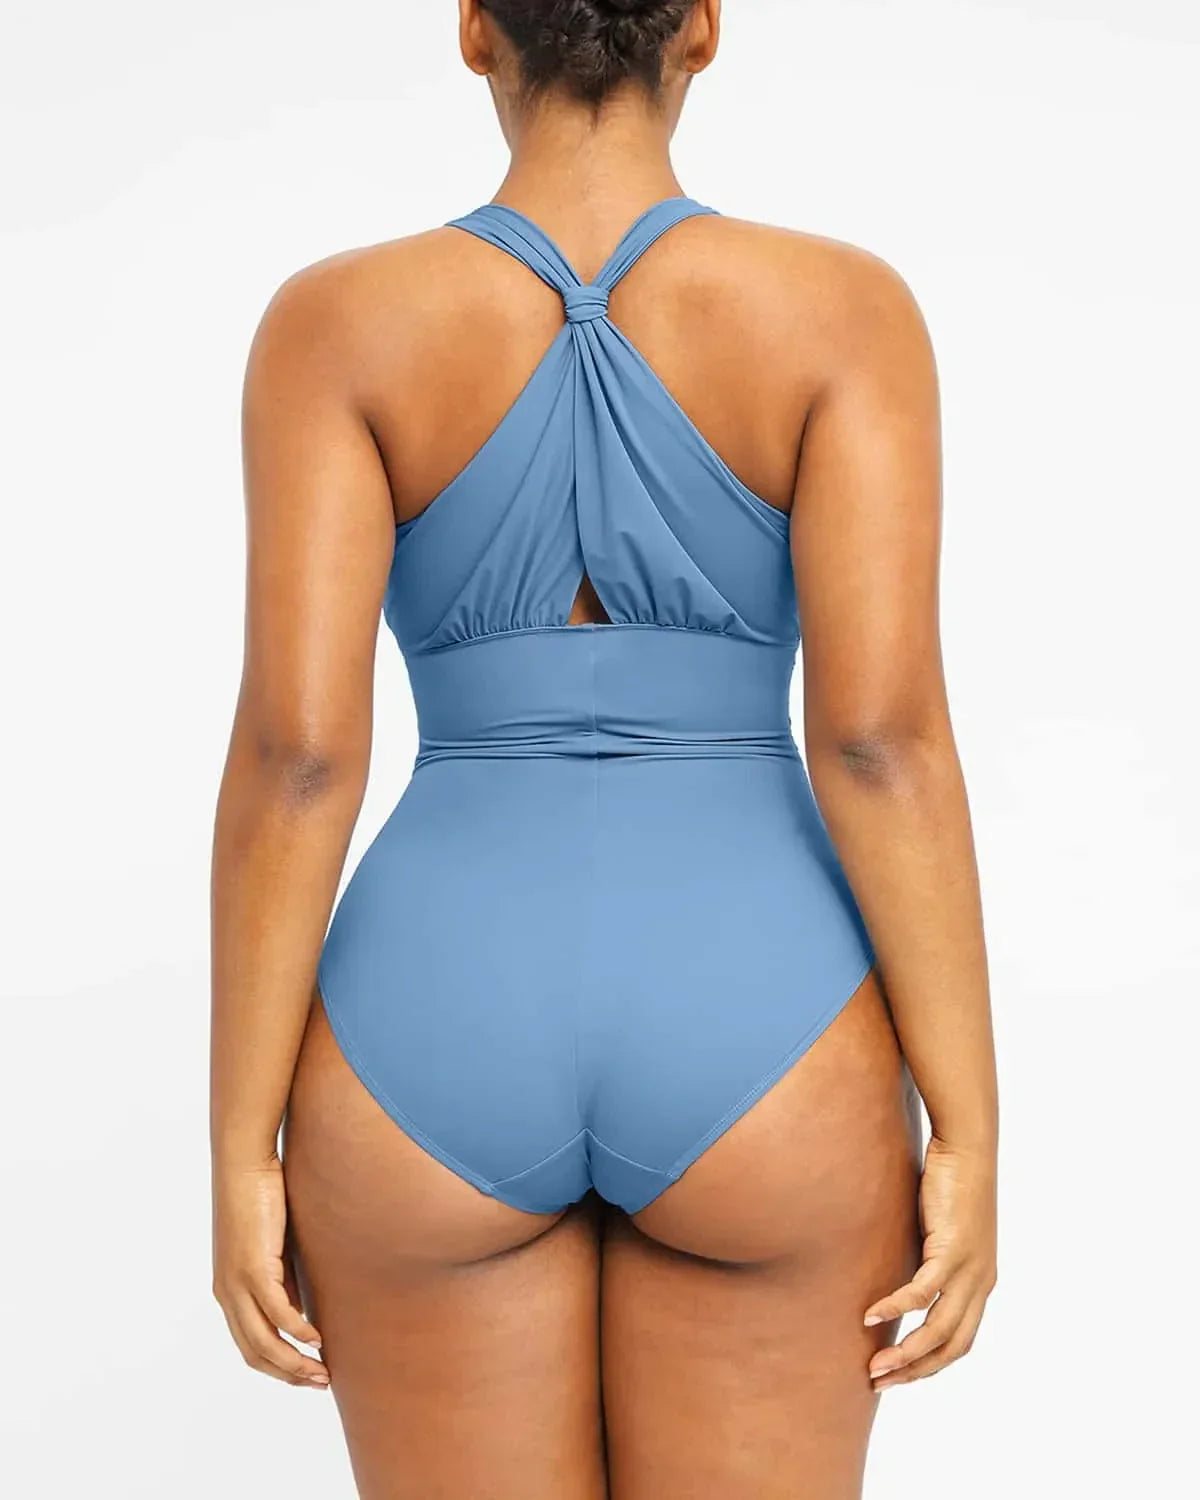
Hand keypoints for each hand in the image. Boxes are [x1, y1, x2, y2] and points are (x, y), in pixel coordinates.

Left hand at [212, 1152, 328, 1387]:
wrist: (243, 1163)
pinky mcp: (253, 1268)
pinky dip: (298, 1331)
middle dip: (289, 1374)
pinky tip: (316, 1338)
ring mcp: (238, 1283)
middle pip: (255, 1353)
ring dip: (294, 1363)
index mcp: (229, 1290)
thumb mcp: (274, 1248)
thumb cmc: (260, 1196)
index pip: (250, 1345)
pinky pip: (277, 1313)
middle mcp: (228, 1293)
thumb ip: (283, 1280)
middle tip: (319, 1383)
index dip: (278, 1367)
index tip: (307, 1375)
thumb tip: (300, 1313)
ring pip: (264, 1342)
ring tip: (322, 1372)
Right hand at [864, 1135, 996, 1390]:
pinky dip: (897, 1309)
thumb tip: (900, 1271)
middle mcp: (981, 1283)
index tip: (898, 1375)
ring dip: (905, 1353)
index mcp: (981, 1282)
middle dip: (915, 1372)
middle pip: (950, 1346)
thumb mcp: (941, 1231)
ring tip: (875, 1366)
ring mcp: (970, 1269)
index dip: (929, 1364)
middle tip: (879, 1382)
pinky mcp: (953, 1250)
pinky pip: (922, 1292)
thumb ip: (929, 1257)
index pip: (959, 1341)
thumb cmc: (951, 1182)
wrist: (968, 1147)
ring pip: (938, 1329)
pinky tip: (872, 1316)